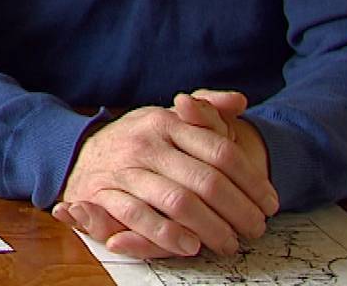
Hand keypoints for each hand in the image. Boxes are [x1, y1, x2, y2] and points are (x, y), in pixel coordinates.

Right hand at [53, 100, 277, 258]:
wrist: (76, 154)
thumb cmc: (135, 142)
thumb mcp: (166, 118)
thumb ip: (205, 108)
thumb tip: (239, 100)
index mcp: (165, 122)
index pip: (221, 152)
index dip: (252, 182)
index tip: (270, 203)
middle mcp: (146, 143)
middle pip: (207, 181)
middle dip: (239, 212)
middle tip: (255, 229)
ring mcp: (125, 169)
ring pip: (178, 201)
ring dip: (211, 228)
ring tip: (228, 242)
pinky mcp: (103, 194)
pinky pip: (139, 217)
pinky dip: (167, 234)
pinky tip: (189, 245)